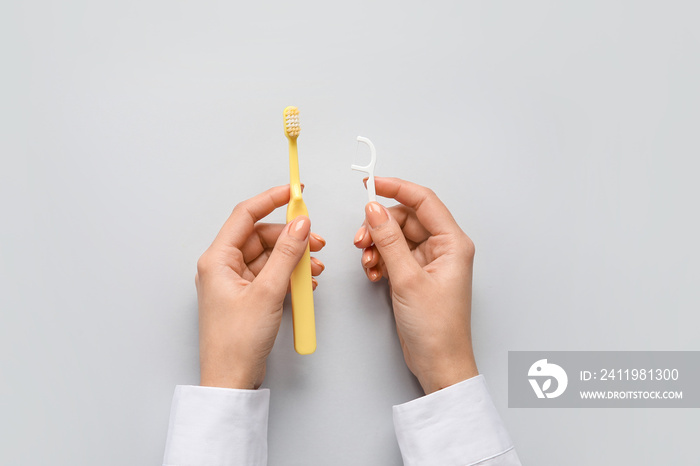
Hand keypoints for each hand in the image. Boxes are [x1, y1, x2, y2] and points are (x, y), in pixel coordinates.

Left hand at [196, 185, 325, 389]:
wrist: (231, 379)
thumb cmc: (236, 342)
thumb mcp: (268, 292)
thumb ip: (287, 254)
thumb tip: (300, 225)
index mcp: (217, 259)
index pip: (245, 215)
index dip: (271, 199)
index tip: (294, 191)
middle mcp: (223, 266)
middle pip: (262, 236)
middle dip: (291, 237)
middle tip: (315, 241)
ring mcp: (236, 282)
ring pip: (269, 255)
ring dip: (294, 258)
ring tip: (315, 268)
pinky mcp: (247, 296)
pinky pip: (271, 274)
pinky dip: (290, 274)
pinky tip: (306, 282)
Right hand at [354, 177, 477, 393]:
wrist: (439, 363)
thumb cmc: (436, 328)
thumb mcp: (407, 279)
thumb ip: (389, 241)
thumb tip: (374, 210)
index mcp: (452, 243)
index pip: (424, 201)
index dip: (396, 188)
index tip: (371, 184)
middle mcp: (443, 248)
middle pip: (405, 219)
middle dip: (379, 226)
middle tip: (361, 240)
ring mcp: (429, 262)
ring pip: (396, 237)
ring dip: (377, 246)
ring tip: (368, 264)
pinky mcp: (416, 275)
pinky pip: (394, 255)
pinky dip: (380, 261)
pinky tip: (374, 274)